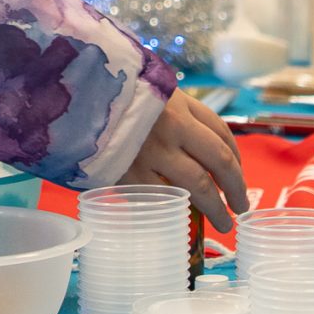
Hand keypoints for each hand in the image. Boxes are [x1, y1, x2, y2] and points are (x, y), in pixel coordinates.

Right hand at [122, 87, 248, 231]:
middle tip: (241, 207)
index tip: (239, 177)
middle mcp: (173, 127)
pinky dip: (176, 209)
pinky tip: (181, 217)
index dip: (236, 160)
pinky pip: (161, 196)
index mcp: (181, 103)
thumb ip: (177, 112)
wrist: (73, 93)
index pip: (222, 134)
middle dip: (235, 188)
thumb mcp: (152, 90)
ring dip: (215, 208)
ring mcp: (152, 152)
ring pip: (197, 186)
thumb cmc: (115, 92)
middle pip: (219, 162)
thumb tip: (203, 145)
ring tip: (224, 222)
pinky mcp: (129, 172)